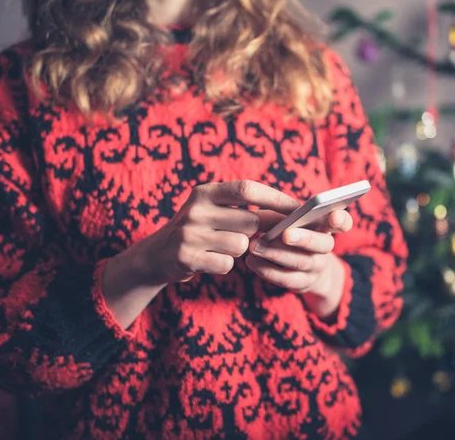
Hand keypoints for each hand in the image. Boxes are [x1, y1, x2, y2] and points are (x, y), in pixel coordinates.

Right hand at [130, 180, 300, 284]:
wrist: (157, 254)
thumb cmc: (199, 228)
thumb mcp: (212, 208)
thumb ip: (242, 206)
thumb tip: (289, 212)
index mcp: (205, 192)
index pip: (247, 189)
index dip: (275, 198)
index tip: (297, 208)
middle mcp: (196, 209)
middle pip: (250, 220)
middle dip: (263, 231)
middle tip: (264, 236)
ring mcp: (189, 233)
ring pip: (241, 244)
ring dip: (241, 250)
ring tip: (225, 246)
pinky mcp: (187, 257)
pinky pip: (227, 263)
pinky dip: (226, 264)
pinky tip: (212, 259)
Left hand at [245, 209, 352, 318]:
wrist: (305, 270)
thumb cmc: (290, 233)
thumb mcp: (286, 221)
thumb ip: (276, 215)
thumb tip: (254, 215)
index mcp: (325, 226)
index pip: (342, 222)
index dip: (341, 220)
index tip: (334, 215)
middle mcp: (325, 247)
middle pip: (323, 244)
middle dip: (304, 238)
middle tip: (285, 234)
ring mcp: (316, 267)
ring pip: (301, 262)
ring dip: (276, 254)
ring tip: (254, 246)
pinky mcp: (303, 284)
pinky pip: (287, 279)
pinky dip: (267, 270)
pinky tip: (251, 261)